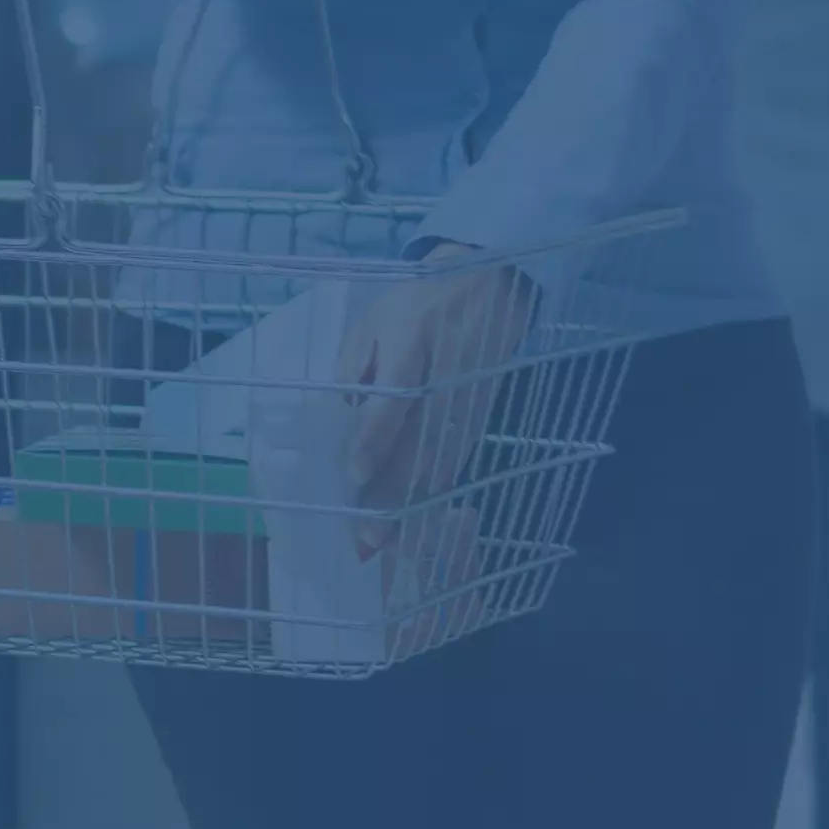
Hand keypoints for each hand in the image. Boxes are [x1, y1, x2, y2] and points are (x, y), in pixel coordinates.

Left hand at [337, 245, 535, 560]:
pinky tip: (420, 521)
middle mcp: (443, 375)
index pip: (393, 398)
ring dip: (415, 504)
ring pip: (441, 458)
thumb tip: (338, 421)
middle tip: (368, 540)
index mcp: (409, 341)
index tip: (357, 477)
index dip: (375, 439)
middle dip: (393, 493)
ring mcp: (468, 398)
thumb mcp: (373, 319)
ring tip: (391, 546)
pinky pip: (457, 458)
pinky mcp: (481, 413)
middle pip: (418, 441)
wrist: (489, 283)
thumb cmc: (415, 303)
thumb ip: (352, 367)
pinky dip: (437, 491)